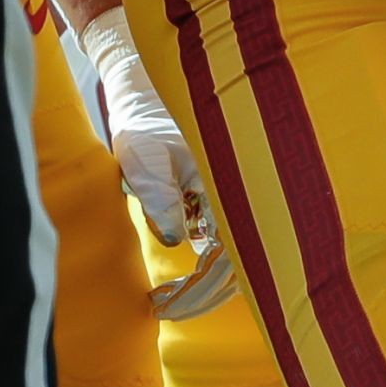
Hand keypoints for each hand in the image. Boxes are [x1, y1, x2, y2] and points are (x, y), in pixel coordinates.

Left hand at [79, 7, 241, 318]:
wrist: (149, 79)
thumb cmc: (145, 112)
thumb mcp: (144, 153)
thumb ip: (160, 196)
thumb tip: (176, 241)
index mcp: (231, 181)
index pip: (227, 256)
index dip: (200, 290)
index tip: (164, 306)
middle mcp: (241, 189)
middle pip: (237, 261)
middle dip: (203, 292)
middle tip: (164, 308)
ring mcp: (233, 190)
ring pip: (234, 250)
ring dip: (206, 278)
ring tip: (168, 296)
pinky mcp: (221, 188)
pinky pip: (225, 232)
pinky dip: (207, 256)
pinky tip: (182, 266)